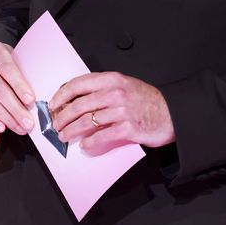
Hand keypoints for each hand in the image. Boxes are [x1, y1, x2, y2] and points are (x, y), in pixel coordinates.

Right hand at [0, 40, 35, 134]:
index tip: (30, 101)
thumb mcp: (14, 58)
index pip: (7, 69)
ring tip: (19, 128)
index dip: (19, 86)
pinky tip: (1, 127)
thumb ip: (23, 74)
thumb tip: (34, 101)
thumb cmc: (4, 62)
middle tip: (28, 124)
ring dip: (5, 118)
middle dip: (15, 109)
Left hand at [50, 72, 174, 154]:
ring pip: (86, 121)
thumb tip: (76, 98)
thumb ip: (103, 88)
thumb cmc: (147, 100)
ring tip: (64, 135)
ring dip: (71, 130)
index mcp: (112, 79)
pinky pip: (101, 136)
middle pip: (78, 105)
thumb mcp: (125, 85)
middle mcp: (115, 93)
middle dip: (62, 117)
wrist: (173, 113)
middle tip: (55, 125)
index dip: (61, 95)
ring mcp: (122, 111)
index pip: (78, 84)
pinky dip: (90, 142)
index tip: (53, 104)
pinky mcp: (128, 128)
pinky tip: (85, 144)